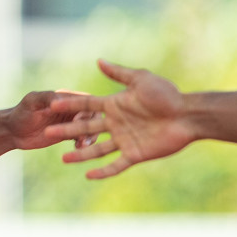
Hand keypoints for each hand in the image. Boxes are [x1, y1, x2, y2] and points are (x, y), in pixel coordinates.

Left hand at [4, 89, 94, 150]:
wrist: (13, 132)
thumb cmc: (20, 113)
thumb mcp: (32, 102)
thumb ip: (47, 98)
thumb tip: (62, 98)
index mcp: (65, 98)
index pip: (85, 101)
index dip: (86, 111)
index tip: (79, 121)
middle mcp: (71, 109)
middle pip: (92, 115)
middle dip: (91, 126)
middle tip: (84, 137)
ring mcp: (71, 122)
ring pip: (89, 128)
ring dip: (90, 136)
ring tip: (82, 145)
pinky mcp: (68, 134)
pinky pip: (82, 138)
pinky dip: (83, 143)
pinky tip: (78, 148)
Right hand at [43, 59, 195, 177]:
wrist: (188, 116)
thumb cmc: (167, 95)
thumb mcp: (141, 80)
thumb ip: (119, 73)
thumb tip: (98, 61)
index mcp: (116, 105)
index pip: (88, 105)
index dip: (71, 105)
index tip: (52, 105)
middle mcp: (117, 123)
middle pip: (87, 128)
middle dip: (67, 131)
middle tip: (48, 134)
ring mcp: (125, 140)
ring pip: (97, 149)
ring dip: (81, 154)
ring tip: (64, 158)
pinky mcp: (135, 154)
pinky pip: (116, 165)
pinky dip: (103, 172)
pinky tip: (89, 176)